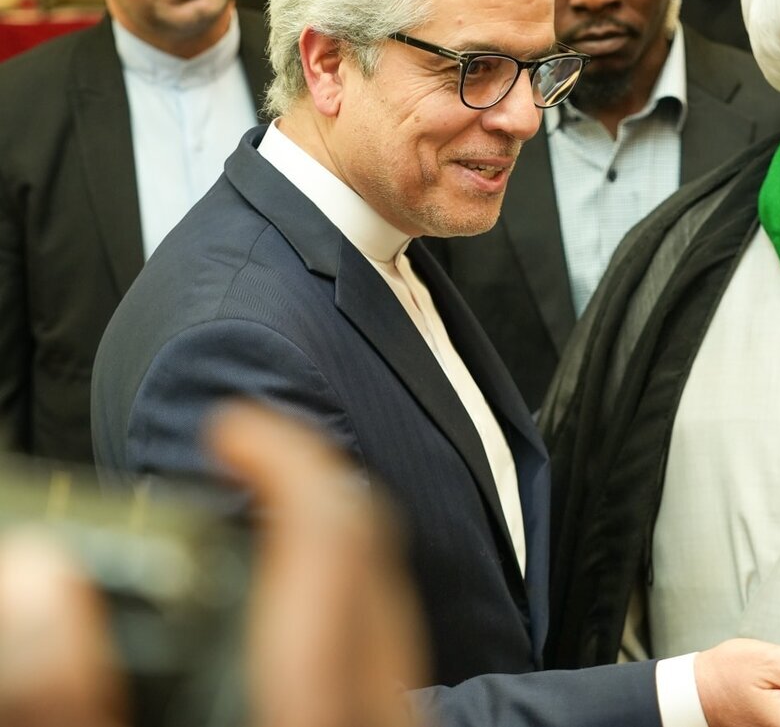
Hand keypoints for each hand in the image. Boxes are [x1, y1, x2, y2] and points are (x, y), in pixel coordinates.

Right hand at [0, 402, 426, 726]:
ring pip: (391, 593)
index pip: (332, 541)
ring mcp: (400, 725)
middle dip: (306, 481)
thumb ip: (73, 700)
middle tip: (238, 454)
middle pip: (374, 552)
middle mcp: (380, 714)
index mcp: (315, 715)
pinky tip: (282, 606)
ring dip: (327, 535)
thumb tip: (35, 578)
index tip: (230, 426)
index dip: (284, 456)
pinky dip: (342, 590)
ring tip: (250, 518)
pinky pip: (389, 636)